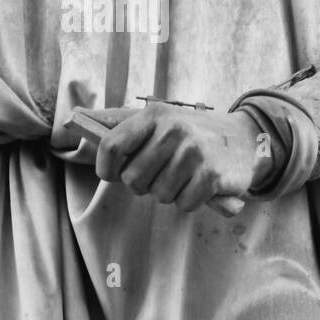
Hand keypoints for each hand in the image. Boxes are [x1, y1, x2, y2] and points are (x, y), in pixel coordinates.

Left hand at [89, 103, 273, 211]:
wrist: (246, 139)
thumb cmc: (193, 132)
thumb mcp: (160, 118)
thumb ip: (120, 123)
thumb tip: (73, 118)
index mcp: (155, 115)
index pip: (110, 146)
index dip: (105, 168)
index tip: (112, 176)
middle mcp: (173, 130)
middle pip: (133, 179)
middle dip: (145, 184)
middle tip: (163, 173)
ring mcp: (194, 152)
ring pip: (158, 194)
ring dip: (170, 193)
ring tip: (185, 176)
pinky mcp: (212, 175)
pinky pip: (183, 204)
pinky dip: (190, 201)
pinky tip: (201, 185)